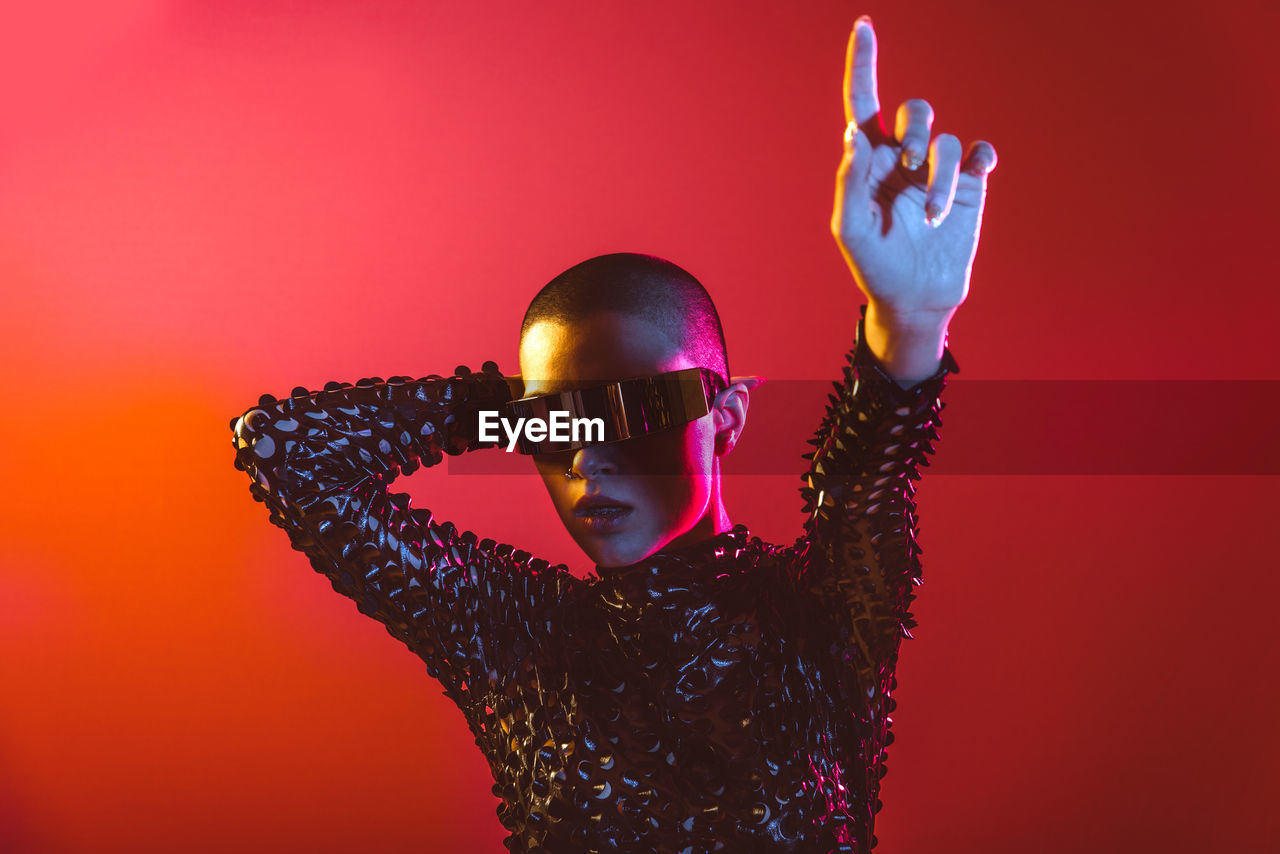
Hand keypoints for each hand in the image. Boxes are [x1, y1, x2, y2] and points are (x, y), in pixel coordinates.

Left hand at [832, 16, 997, 324]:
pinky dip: (975, 162)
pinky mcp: (969, 185)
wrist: (915, 298)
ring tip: (930, 217)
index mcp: (868, 161)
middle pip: (915, 111)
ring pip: (946, 141)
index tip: (863, 25)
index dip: (863, 63)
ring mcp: (937, 170)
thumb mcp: (850, 229)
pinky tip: (973, 178)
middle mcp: (903, 157)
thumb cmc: (875, 266)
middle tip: (910, 166)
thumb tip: (854, 133)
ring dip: (940, 178)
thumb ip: (849, 181)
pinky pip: (978, 152)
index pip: (863, 101)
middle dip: (916, 131)